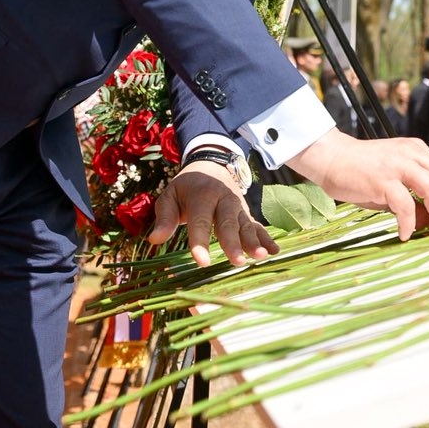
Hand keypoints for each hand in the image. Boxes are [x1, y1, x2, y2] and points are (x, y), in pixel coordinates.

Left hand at [150, 163, 277, 269]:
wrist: (211, 165)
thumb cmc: (187, 187)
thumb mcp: (170, 195)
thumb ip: (164, 217)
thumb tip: (155, 239)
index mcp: (202, 194)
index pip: (200, 220)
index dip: (200, 241)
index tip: (202, 262)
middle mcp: (224, 199)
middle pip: (228, 223)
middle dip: (233, 242)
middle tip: (237, 261)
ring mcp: (238, 206)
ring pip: (246, 225)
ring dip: (254, 241)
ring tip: (260, 257)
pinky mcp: (246, 213)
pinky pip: (257, 225)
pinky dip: (266, 237)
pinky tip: (274, 251)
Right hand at [290, 129, 428, 241]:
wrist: (331, 158)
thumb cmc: (361, 171)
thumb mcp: (393, 181)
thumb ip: (412, 197)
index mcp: (417, 151)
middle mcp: (411, 154)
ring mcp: (397, 165)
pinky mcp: (382, 179)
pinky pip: (404, 204)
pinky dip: (409, 221)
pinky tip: (406, 233)